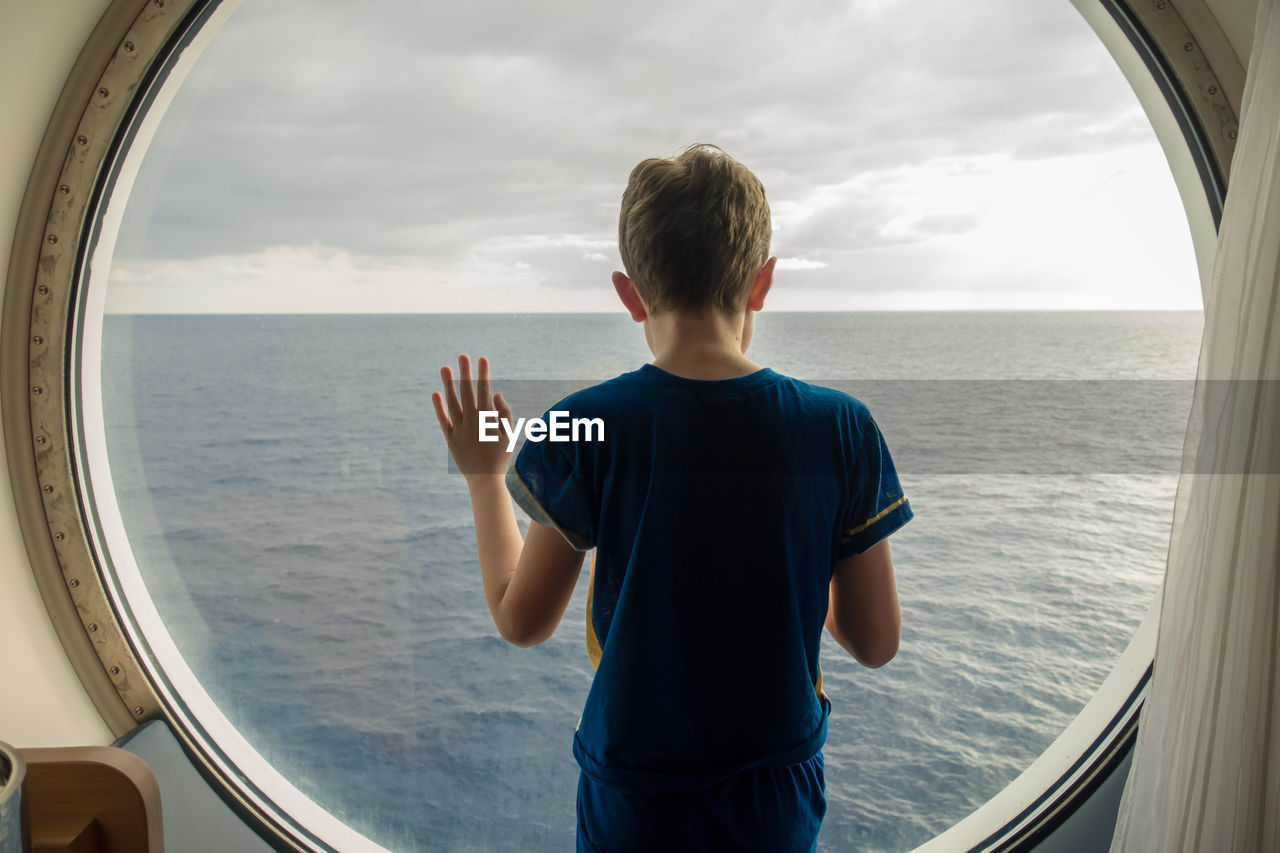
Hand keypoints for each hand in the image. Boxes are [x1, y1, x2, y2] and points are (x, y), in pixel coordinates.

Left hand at [431, 354, 513, 477]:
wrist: (485, 480)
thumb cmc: (501, 457)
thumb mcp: (509, 435)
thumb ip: (505, 413)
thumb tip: (496, 393)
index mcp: (488, 419)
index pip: (485, 391)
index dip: (483, 374)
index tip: (482, 359)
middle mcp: (472, 421)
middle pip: (467, 392)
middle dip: (465, 372)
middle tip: (462, 355)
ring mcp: (459, 429)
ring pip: (452, 402)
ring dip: (448, 384)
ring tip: (444, 368)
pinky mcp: (450, 438)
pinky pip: (443, 420)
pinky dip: (438, 407)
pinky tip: (435, 393)